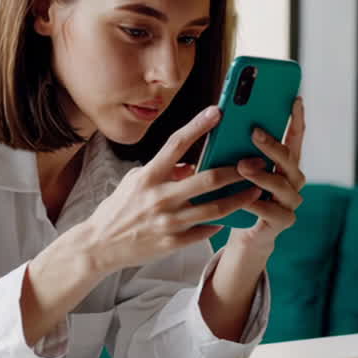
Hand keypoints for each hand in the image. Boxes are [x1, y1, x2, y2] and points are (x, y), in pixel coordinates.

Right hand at [73, 106, 262, 275]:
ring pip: (214, 208)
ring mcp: (168, 222)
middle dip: (236, 170)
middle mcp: (159, 197)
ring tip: (256, 191)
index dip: (198, 126)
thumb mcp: (135, 181)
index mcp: (148, 176)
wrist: (100, 245)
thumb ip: (163, 170)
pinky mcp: (172, 243)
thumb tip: (188, 164)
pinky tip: (231, 216)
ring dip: (240, 198)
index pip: (176, 144)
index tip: (218, 112)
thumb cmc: (118, 209)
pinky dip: (219, 223)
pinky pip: (204, 231)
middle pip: (207, 179)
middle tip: (256, 163)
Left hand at [228, 96, 307, 251]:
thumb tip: (221, 122)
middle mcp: (292, 180)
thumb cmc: (238, 194)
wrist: (243, 233)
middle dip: (272, 144)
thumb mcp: (236, 169)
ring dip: (263, 174)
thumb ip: (237, 150)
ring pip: (282, 184)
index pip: (294, 137)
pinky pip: (272, 211)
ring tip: (243, 166)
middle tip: (254, 132)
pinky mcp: (282, 221)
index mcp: (283, 163)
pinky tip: (244, 199)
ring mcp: (289, 201)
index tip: (295, 99)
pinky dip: (257, 204)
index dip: (296, 119)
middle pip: (289, 159)